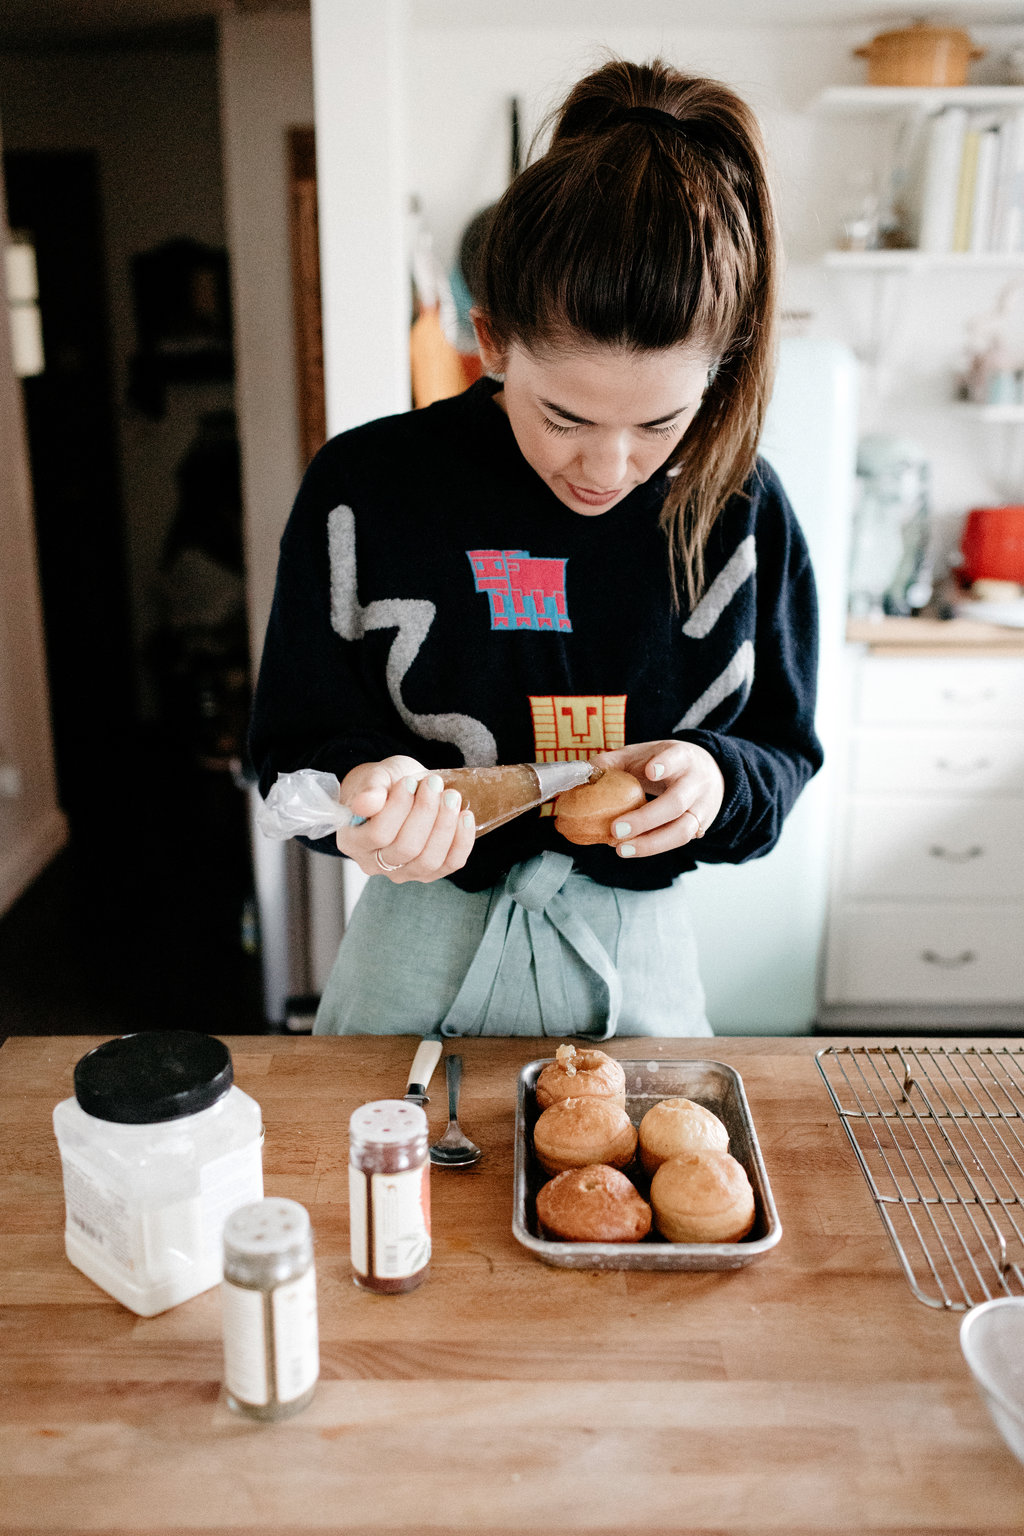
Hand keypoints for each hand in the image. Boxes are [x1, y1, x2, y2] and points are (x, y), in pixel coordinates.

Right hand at [336, 756, 474, 881]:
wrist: (399, 791)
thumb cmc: (383, 785)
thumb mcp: (374, 777)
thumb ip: (370, 789)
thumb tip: (365, 803)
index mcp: (352, 841)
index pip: (377, 834)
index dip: (397, 808)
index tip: (409, 781)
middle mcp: (374, 863)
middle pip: (405, 849)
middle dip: (425, 813)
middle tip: (434, 785)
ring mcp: (403, 872)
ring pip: (428, 861)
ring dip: (445, 826)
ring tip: (451, 797)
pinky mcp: (428, 872)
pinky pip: (450, 864)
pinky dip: (462, 841)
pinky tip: (465, 816)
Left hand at [592, 740, 724, 859]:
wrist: (710, 773)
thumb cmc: (668, 763)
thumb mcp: (646, 753)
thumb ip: (616, 760)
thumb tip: (588, 771)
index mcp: (683, 758)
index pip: (677, 758)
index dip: (666, 765)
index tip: (651, 771)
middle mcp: (696, 784)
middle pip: (677, 803)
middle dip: (646, 819)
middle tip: (616, 829)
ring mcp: (701, 809)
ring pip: (682, 831)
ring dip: (650, 844)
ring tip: (621, 849)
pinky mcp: (699, 828)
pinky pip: (678, 842)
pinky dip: (653, 847)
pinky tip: (631, 848)